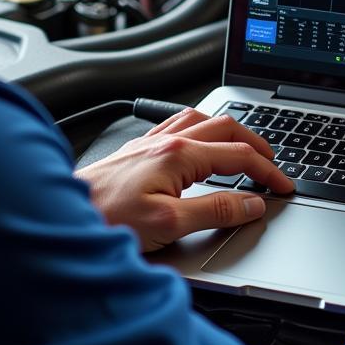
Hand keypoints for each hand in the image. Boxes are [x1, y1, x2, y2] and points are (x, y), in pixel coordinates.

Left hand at [76, 108, 294, 251]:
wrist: (60, 216)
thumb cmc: (105, 220)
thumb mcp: (169, 224)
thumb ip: (215, 211)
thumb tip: (251, 204)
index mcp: (179, 155)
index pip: (239, 157)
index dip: (268, 172)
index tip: (284, 187)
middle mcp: (165, 141)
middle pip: (226, 129)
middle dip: (256, 145)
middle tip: (273, 165)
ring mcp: (150, 142)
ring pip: (203, 120)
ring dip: (230, 133)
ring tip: (244, 149)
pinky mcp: (137, 151)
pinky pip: (178, 125)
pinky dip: (201, 130)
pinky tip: (198, 142)